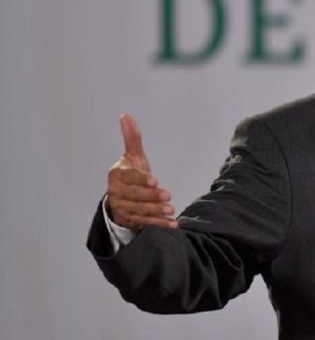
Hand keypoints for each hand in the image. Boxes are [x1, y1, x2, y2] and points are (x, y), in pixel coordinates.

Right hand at [105, 114, 176, 229]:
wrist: (121, 197)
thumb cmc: (131, 173)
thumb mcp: (132, 157)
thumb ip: (132, 139)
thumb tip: (126, 116)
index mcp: (117, 175)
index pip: (129, 177)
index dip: (141, 180)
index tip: (155, 181)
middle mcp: (116, 192)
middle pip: (135, 195)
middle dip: (151, 197)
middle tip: (168, 195)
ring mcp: (122, 207)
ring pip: (140, 210)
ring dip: (156, 211)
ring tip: (171, 209)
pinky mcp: (130, 219)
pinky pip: (145, 222)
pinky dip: (159, 223)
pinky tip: (172, 223)